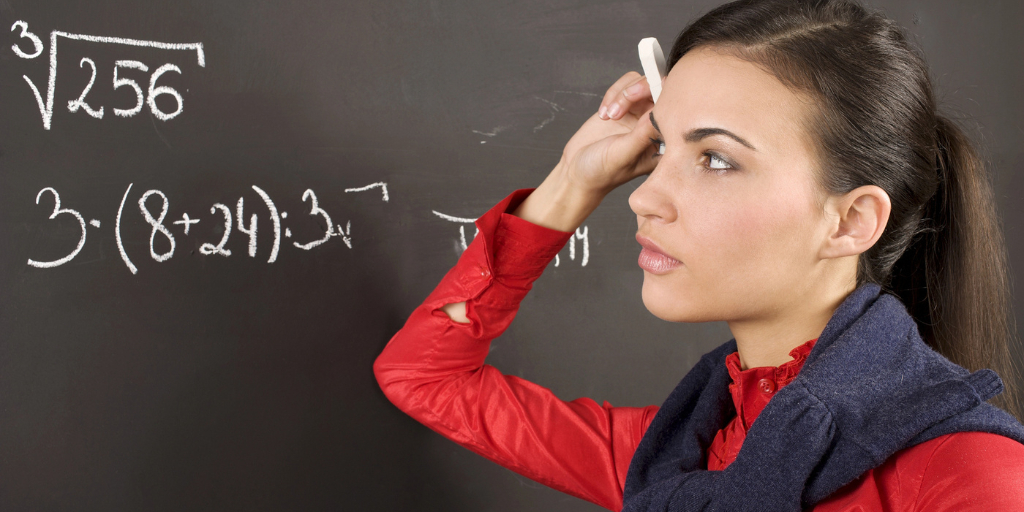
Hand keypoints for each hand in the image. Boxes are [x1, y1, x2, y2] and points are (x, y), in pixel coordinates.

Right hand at [513, 72, 659, 230]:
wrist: (576, 171)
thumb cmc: (601, 172)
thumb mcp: (621, 155)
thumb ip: (642, 134)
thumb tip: (660, 112)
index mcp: (663, 142)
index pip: (673, 111)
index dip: (662, 97)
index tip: (642, 102)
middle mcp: (653, 126)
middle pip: (658, 89)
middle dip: (640, 89)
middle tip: (626, 97)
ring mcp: (639, 114)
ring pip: (640, 84)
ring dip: (621, 94)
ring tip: (609, 115)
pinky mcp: (623, 106)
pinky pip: (625, 85)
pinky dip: (612, 94)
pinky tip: (604, 114)